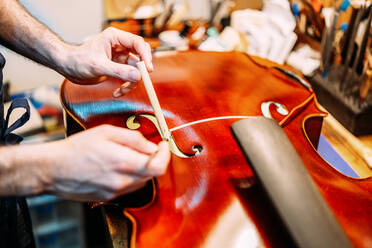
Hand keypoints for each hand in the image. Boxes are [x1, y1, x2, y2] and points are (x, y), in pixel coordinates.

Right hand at [41, 125, 169, 201]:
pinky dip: (130, 176)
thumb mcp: (107, 132)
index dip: (165, 155)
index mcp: (124, 162)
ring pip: (142, 181)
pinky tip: (116, 167)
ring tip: (126, 156)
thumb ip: (134, 139)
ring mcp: (116, 191)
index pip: (159, 166)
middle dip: (153, 160)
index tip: (162, 146)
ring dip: (142, 169)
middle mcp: (123, 180)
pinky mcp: (110, 197)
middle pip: (152, 174)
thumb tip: (153, 146)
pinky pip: (129, 187)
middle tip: (144, 148)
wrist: (53, 169)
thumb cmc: (77, 147)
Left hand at [58, 27, 152, 93]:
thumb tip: (138, 76)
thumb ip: (119, 71)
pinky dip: (126, 86)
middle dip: (141, 71)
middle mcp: (120, 46)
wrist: (68, 68)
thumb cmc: (78, 60)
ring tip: (122, 90)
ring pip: (136, 70)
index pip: (138, 43)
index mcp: (115, 38)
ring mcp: (121, 57)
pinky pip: (130, 78)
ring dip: (131, 82)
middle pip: (141, 56)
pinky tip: (117, 92)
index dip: (146, 56)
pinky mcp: (119, 68)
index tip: (148, 69)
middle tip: (140, 81)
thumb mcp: (98, 66)